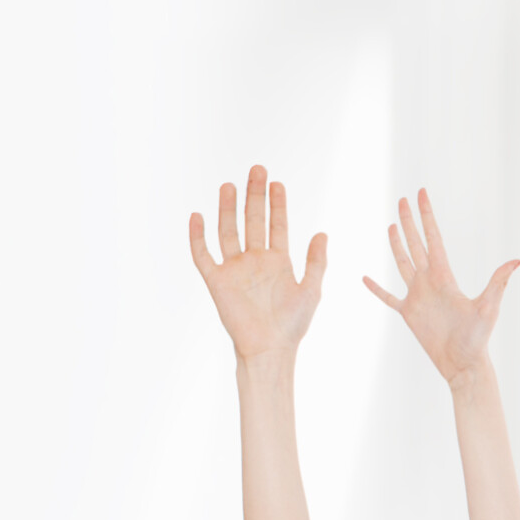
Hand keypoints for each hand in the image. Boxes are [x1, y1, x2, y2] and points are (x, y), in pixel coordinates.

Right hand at [189, 166, 327, 359]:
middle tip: (257, 170)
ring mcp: (234, 268)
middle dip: (254, 196)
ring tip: (230, 185)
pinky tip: (197, 216)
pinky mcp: (216, 280)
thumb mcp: (312, 290)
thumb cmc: (293, 325)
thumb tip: (322, 233)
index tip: (277, 183)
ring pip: (228, 231)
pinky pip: (203, 254)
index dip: (277, 205)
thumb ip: (316, 262)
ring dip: (228, 209)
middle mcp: (255, 261)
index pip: (276, 225)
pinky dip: (198, 236)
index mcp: (278, 262)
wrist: (271, 348)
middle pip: (252, 221)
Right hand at [362, 189, 517, 386]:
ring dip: (396, 245)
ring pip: (403, 263)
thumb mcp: (488, 308)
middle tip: (401, 200)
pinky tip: (365, 278)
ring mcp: (418, 296)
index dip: (427, 216)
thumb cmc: (477, 339)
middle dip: (409, 222)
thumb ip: (498, 282)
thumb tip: (518, 261)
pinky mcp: (409, 313)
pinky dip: (376, 289)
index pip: (434, 239)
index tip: (421, 194)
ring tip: (391, 226)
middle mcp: (430, 282)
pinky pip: (388, 297)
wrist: (463, 364)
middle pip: (416, 244)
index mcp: (445, 277)